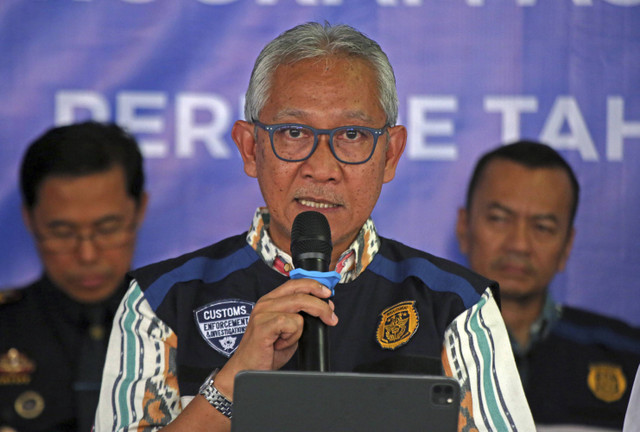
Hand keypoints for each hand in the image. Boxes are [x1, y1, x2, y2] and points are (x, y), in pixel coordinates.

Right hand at [213, 278, 337, 397]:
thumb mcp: (290, 330)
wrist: (249, 369)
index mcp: (271, 300)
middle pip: (300, 292)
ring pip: (298, 306)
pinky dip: (291, 336)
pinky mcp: (262, 325)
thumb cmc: (268, 351)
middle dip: (320, 304)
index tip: (328, 294)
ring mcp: (263, 312)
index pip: (295, 283)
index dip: (314, 285)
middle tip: (331, 317)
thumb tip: (325, 306)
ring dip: (301, 328)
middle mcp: (266, 302)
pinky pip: (290, 323)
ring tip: (288, 340)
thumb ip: (303, 317)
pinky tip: (280, 343)